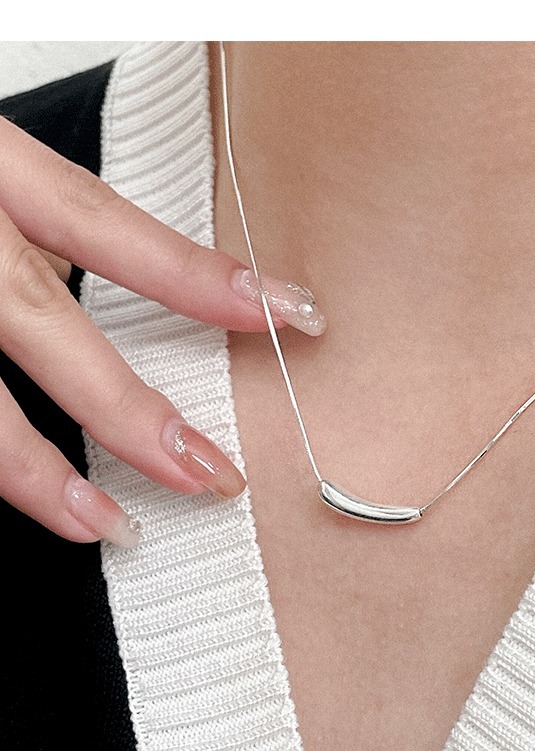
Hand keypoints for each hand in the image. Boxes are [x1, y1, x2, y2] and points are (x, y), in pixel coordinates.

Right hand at [0, 117, 325, 547]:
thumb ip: (36, 217)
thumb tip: (115, 277)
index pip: (110, 225)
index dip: (200, 275)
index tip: (288, 314)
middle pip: (44, 325)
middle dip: (128, 411)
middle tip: (210, 473)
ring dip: (35, 473)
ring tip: (106, 527)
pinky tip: (25, 495)